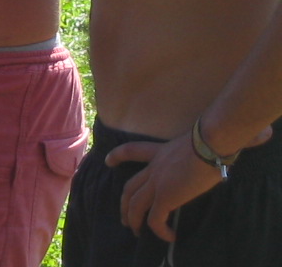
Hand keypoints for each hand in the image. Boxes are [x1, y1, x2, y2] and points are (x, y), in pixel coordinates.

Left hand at [107, 124, 271, 240]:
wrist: (210, 142)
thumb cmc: (216, 136)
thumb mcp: (211, 138)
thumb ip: (225, 140)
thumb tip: (263, 134)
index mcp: (161, 151)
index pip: (132, 151)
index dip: (118, 157)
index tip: (107, 161)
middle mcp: (155, 167)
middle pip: (130, 186)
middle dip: (124, 204)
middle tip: (124, 217)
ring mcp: (157, 182)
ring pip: (135, 204)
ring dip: (133, 219)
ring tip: (136, 231)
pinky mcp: (165, 197)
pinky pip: (155, 218)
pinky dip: (157, 229)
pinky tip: (168, 235)